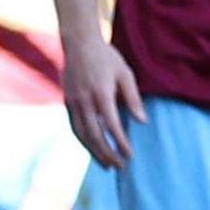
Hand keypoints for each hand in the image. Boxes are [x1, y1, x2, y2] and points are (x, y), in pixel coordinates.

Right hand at [61, 38, 142, 169]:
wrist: (78, 43)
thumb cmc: (106, 57)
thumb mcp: (125, 73)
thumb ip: (133, 98)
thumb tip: (142, 121)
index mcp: (101, 93)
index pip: (111, 125)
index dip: (120, 142)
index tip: (130, 155)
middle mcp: (85, 101)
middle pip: (95, 135)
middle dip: (107, 153)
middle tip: (119, 166)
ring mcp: (73, 102)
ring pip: (82, 134)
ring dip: (94, 152)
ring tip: (106, 165)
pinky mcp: (67, 102)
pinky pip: (74, 127)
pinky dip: (83, 141)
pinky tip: (92, 149)